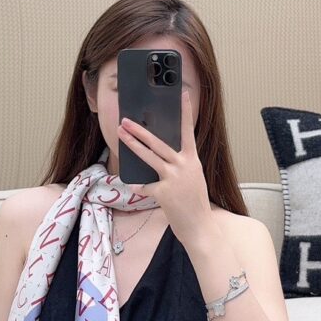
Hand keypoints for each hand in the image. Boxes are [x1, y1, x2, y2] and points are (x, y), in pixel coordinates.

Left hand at [116, 89, 212, 245]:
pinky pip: (145, 186)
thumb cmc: (194, 203)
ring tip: (121, 134)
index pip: (188, 131)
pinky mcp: (163, 192)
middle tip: (126, 120)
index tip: (182, 94)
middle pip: (158, 143)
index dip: (185, 112)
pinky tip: (137, 188)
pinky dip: (140, 187)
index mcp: (192, 160)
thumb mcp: (192, 178)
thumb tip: (160, 156)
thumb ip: (178, 165)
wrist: (199, 226)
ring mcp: (173, 178)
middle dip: (140, 130)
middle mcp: (183, 166)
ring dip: (133, 144)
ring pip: (149, 156)